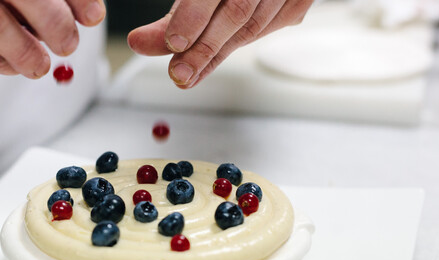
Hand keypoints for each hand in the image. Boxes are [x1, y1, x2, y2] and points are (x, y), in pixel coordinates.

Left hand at [128, 0, 312, 88]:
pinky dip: (240, 44)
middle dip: (205, 48)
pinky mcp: (299, 2)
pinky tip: (218, 56)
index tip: (173, 43)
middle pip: (237, 12)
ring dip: (218, 54)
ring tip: (189, 74)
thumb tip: (140, 43)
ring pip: (254, 26)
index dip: (193, 16)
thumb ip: (171, 18)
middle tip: (179, 73)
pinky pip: (271, 28)